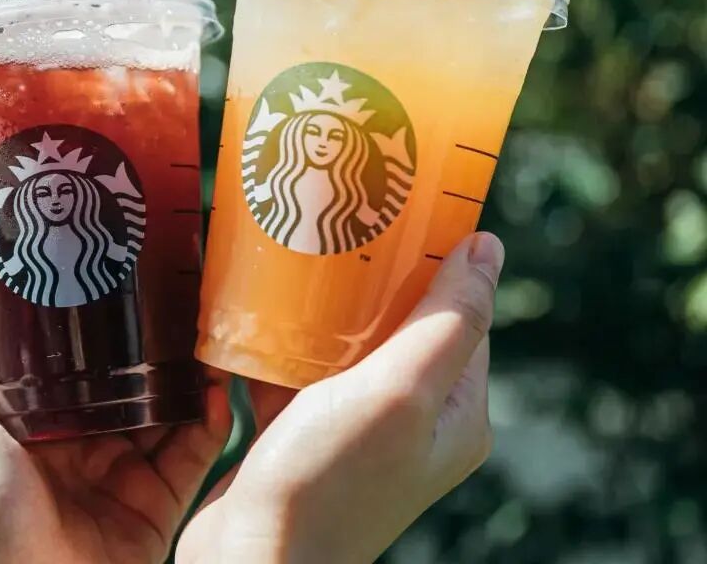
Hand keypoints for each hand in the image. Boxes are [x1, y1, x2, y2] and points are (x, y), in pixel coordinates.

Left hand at [0, 325, 230, 563]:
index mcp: (28, 427)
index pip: (74, 366)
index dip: (100, 330)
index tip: (127, 287)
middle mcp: (75, 450)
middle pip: (126, 386)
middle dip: (156, 350)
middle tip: (183, 307)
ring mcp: (117, 480)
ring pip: (166, 415)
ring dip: (192, 378)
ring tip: (210, 340)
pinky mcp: (154, 510)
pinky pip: (191, 458)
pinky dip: (211, 423)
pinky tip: (218, 389)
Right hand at [177, 232, 503, 563]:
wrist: (251, 558)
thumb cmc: (328, 480)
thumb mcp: (400, 391)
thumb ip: (449, 319)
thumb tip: (488, 246)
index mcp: (454, 413)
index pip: (461, 316)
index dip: (435, 262)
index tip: (397, 211)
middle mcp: (412, 422)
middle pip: (400, 325)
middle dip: (370, 278)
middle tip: (334, 226)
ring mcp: (356, 430)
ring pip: (345, 347)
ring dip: (320, 309)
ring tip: (290, 257)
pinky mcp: (302, 435)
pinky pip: (298, 373)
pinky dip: (279, 344)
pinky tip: (252, 312)